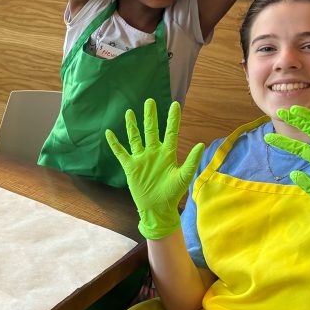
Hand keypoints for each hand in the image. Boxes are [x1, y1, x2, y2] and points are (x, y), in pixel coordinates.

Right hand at [106, 99, 205, 239]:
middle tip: (149, 101)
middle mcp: (154, 153)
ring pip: (136, 138)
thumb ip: (191, 161)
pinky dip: (115, 143)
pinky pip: (121, 152)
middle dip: (150, 116)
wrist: (157, 208)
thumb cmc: (172, 194)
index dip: (172, 119)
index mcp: (168, 154)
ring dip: (132, 125)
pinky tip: (109, 133)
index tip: (174, 105)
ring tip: (129, 112)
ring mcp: (141, 159)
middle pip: (151, 130)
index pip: (171, 132)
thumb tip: (200, 144)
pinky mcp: (130, 166)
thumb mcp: (183, 177)